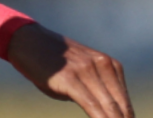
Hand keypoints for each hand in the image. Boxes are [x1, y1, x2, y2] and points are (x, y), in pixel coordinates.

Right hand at [7, 24, 133, 117]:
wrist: (27, 41)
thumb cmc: (52, 63)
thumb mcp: (80, 73)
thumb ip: (95, 91)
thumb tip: (105, 114)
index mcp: (109, 65)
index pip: (124, 102)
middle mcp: (102, 64)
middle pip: (120, 107)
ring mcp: (86, 70)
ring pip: (109, 107)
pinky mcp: (70, 77)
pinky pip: (91, 105)